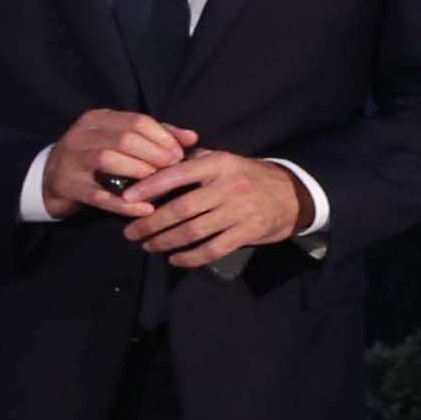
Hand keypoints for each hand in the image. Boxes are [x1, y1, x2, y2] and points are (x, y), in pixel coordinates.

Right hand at [40, 108, 192, 216]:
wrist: (46, 179)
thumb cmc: (92, 158)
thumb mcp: (117, 139)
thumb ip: (154, 136)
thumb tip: (191, 137)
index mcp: (96, 119)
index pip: (136, 121)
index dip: (162, 137)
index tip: (179, 153)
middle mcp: (81, 135)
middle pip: (125, 139)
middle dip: (155, 155)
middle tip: (172, 170)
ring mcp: (71, 160)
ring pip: (109, 160)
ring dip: (139, 173)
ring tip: (158, 185)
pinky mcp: (67, 185)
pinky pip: (99, 195)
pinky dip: (124, 203)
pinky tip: (145, 209)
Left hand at [122, 147, 307, 266]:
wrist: (293, 194)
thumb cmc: (247, 175)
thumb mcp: (224, 160)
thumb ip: (193, 161)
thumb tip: (154, 162)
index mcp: (219, 164)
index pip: (178, 173)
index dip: (150, 186)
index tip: (127, 198)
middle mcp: (228, 186)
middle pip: (181, 208)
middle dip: (151, 223)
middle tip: (130, 232)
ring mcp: (239, 211)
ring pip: (194, 231)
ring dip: (165, 241)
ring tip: (147, 245)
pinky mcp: (248, 232)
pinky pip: (213, 249)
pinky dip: (191, 257)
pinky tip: (175, 259)